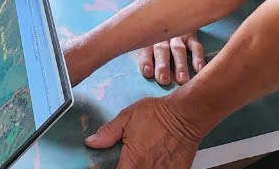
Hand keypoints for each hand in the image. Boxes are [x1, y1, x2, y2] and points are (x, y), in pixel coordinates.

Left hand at [85, 96, 202, 168]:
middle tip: (126, 162)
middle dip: (126, 168)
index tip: (113, 165)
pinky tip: (153, 162)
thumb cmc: (159, 114)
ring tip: (140, 159)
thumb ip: (108, 133)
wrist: (186, 115)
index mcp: (134, 160)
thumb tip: (91, 142)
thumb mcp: (127, 117)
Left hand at [137, 33, 204, 85]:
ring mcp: (178, 36)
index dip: (145, 61)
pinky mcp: (191, 36)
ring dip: (180, 64)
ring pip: (178, 49)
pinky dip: (198, 58)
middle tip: (164, 80)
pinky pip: (196, 46)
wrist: (174, 18)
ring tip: (182, 79)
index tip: (147, 73)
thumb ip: (148, 59)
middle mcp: (162, 36)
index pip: (145, 50)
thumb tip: (150, 78)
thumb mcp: (148, 45)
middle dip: (162, 65)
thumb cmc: (158, 41)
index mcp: (148, 39)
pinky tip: (199, 69)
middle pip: (161, 49)